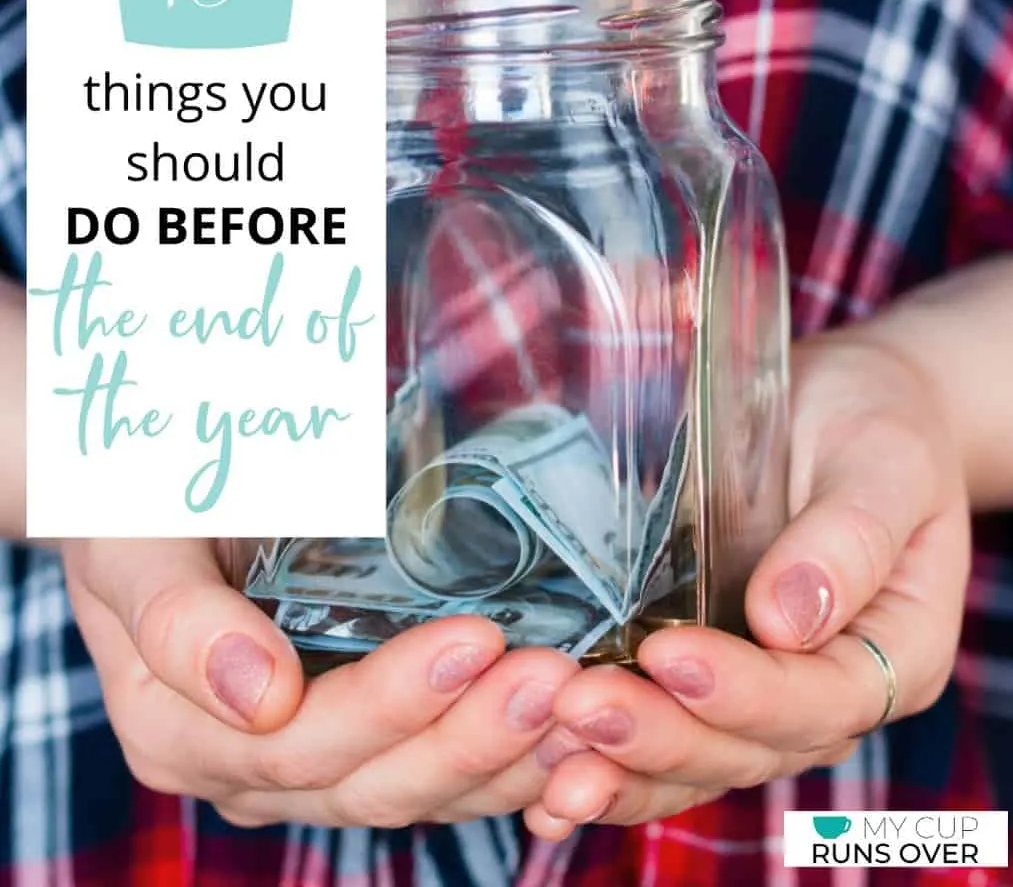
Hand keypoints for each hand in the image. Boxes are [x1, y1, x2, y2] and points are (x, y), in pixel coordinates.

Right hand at [61, 538, 577, 826]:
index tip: (472, 639)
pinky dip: (512, 758)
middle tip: (552, 675)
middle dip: (470, 732)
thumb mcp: (136, 550)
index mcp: (184, 734)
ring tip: (584, 703)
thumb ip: (176, 620)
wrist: (164, 514)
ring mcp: (317, 764)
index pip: (300, 743)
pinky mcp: (370, 741)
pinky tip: (571, 730)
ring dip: (509, 754)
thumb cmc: (145, 518)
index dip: (390, 704)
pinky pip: (444, 771)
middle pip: (374, 780)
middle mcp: (252, 769)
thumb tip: (256, 695)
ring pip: (422, 790)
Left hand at [523, 334, 970, 837]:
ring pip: (698, 760)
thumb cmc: (873, 426)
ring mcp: (763, 693)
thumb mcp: (880, 464)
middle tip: (581, 706)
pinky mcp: (706, 678)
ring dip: (623, 766)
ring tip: (552, 758)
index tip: (670, 654)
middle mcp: (829, 693)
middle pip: (749, 746)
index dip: (747, 693)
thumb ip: (849, 539)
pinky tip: (548, 775)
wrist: (840, 410)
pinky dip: (611, 761)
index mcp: (894, 653)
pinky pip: (665, 735)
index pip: (823, 701)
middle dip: (662, 734)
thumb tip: (783, 621)